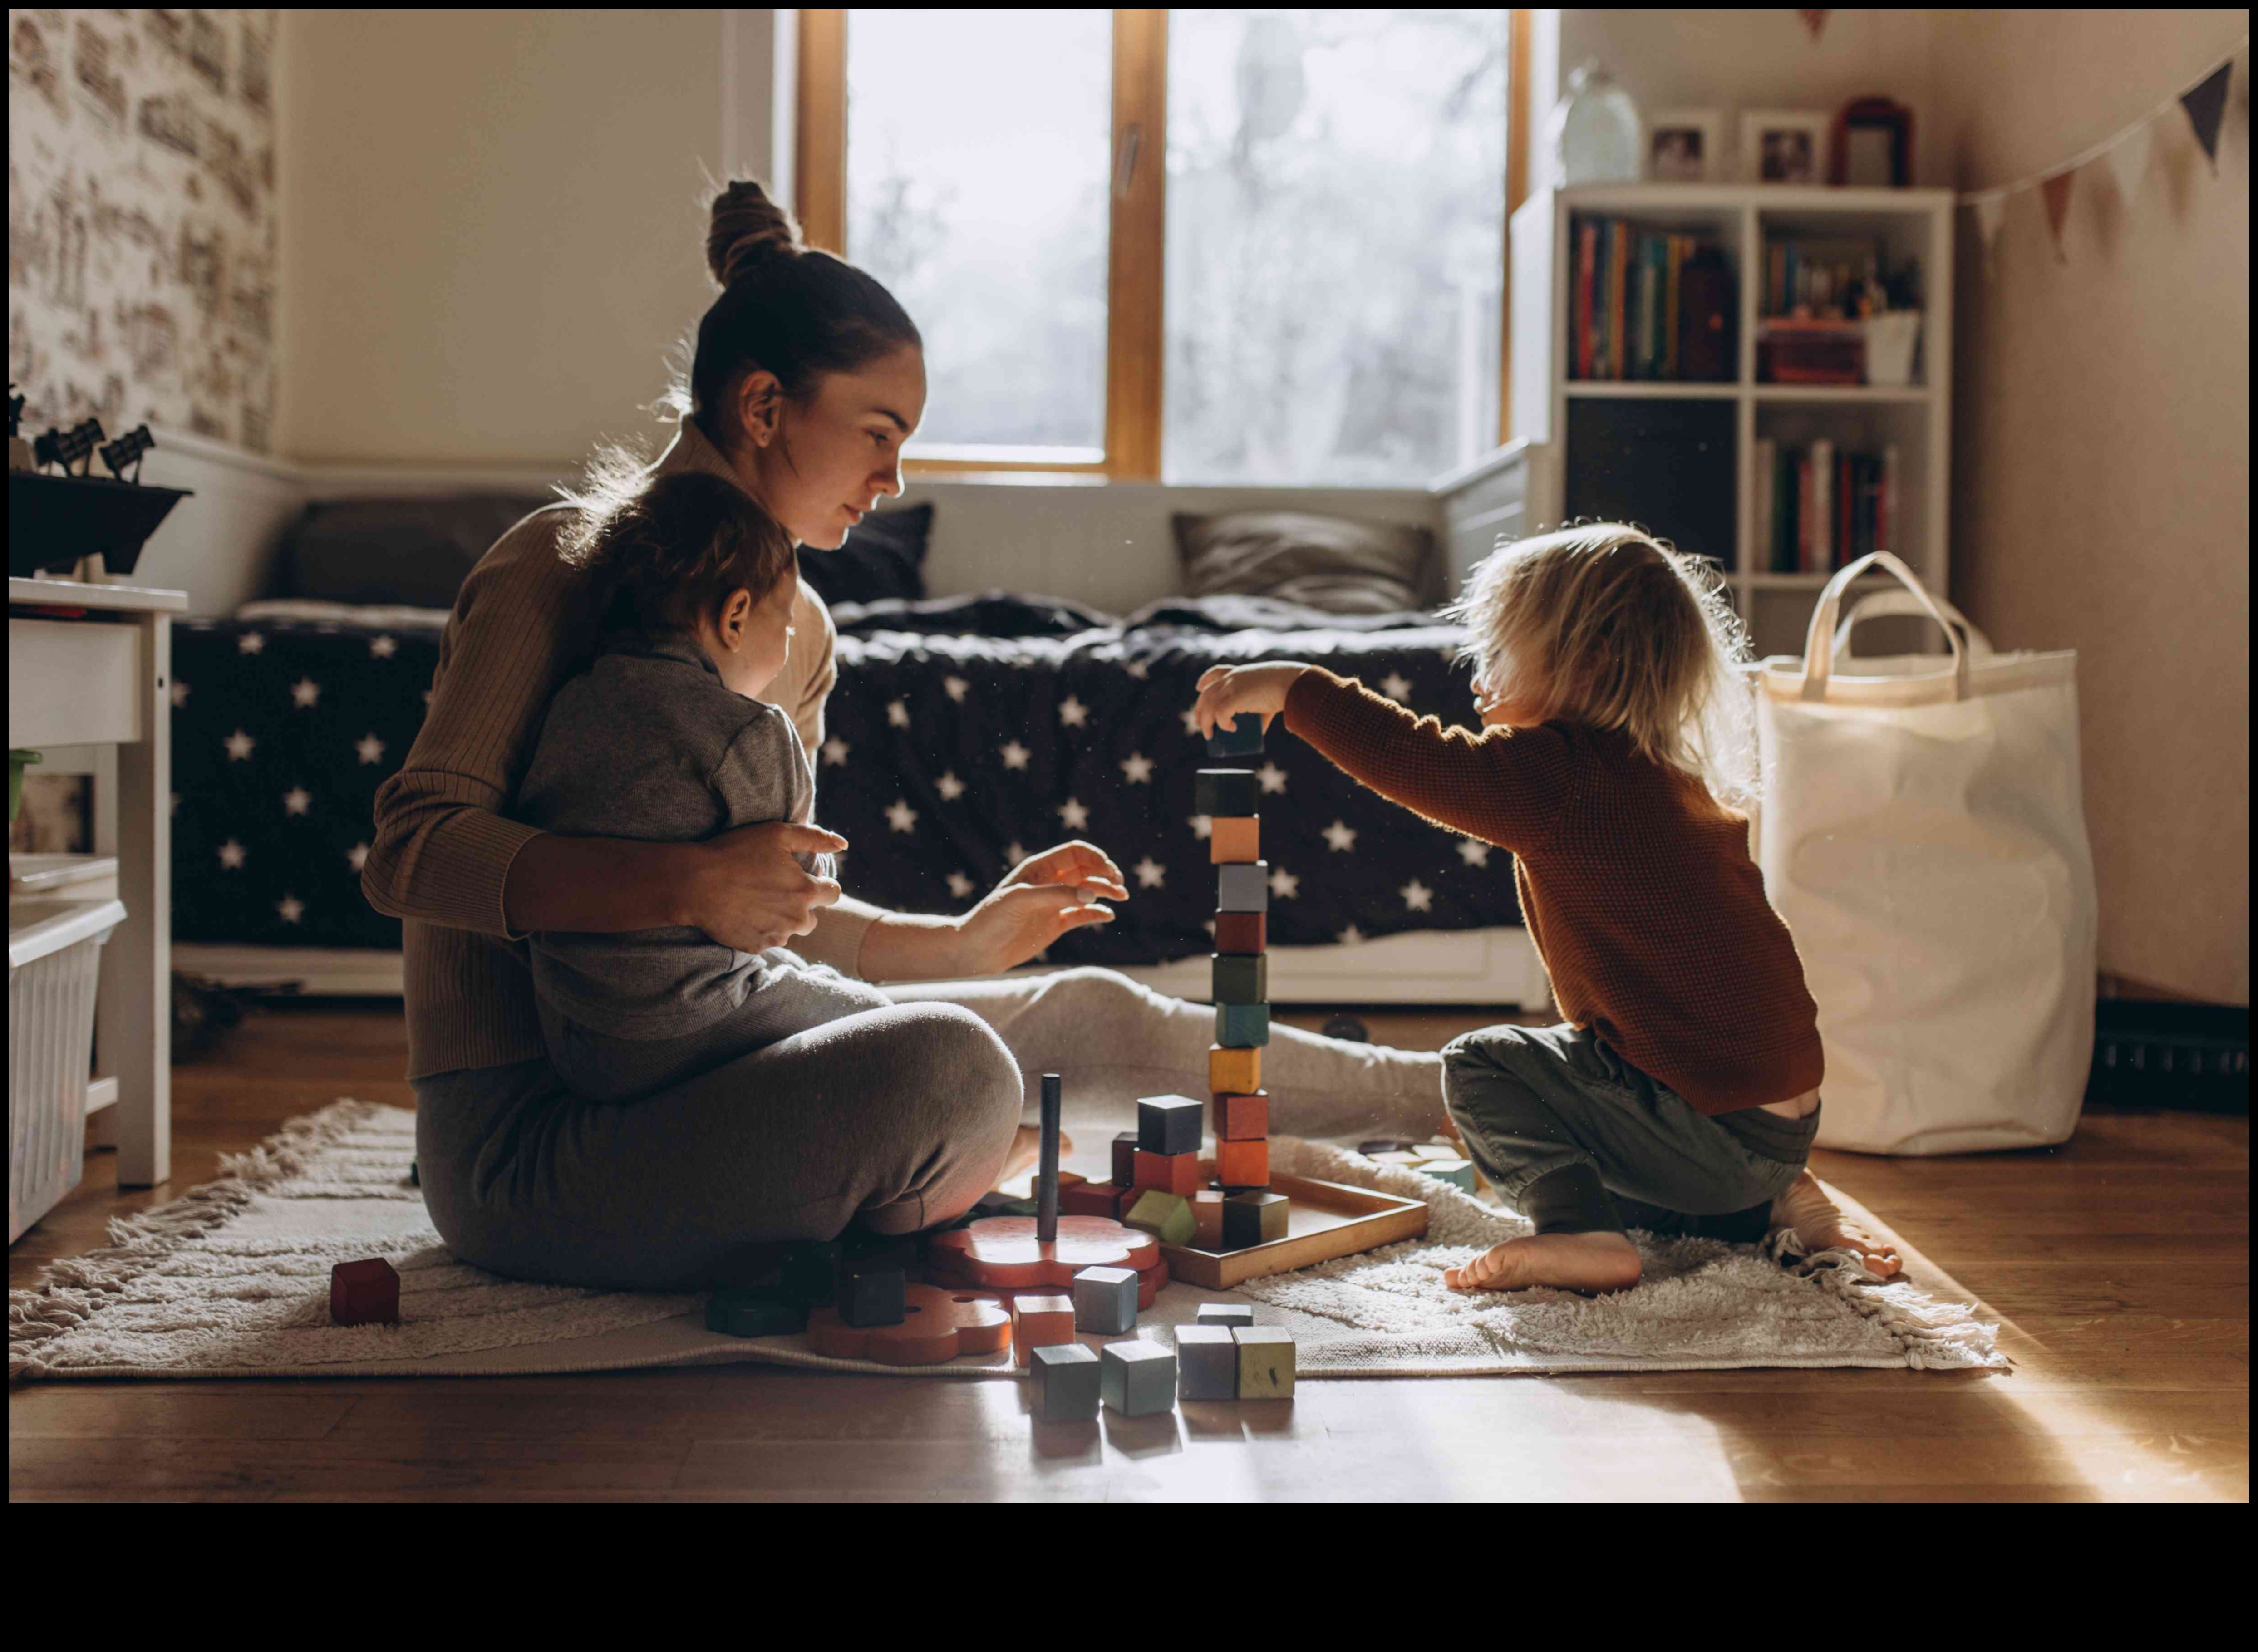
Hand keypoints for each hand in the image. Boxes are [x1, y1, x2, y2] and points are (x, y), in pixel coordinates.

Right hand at [687, 820, 846, 951]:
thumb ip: (815, 838)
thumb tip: (843, 844)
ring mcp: (777, 936)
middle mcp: (797, 918)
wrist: (695, 883)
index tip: (802, 878)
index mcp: (806, 891)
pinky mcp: (757, 947)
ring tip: (757, 900)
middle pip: (812, 917)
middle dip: (800, 905)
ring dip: (782, 919)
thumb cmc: (736, 852)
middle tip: (774, 889)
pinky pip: (768, 940)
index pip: (833, 894)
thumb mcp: (777, 834)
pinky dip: (761, 929)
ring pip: (791, 930)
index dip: (820, 885)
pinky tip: (744, 912)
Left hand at [960, 840, 1128, 972]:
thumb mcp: (1021, 900)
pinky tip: (1108, 916)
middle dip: (1105, 874)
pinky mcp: (1055, 924)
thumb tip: (1092, 893)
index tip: (1109, 870)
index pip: (1075, 853)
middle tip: (1119, 885)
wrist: (977, 950)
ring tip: (1122, 898)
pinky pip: (1082, 915)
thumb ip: (1057, 895)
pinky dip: (1097, 913)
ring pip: (1088, 892)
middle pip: (1086, 870)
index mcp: (1039, 869)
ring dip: (1106, 892)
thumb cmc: (992, 919)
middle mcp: (1049, 883)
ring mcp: (1053, 904)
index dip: (1095, 857)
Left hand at [1192, 661, 1309, 741]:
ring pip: (1209, 706)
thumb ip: (1261, 713)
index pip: (1216, 672)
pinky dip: (1222, 723)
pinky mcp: (1236, 697)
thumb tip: (1258, 733)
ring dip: (1206, 722)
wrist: (1291, 683)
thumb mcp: (1268, 696)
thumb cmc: (1284, 688)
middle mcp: (1232, 677)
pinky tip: (1229, 729)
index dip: (1205, 680)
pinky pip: (1220, 712)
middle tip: (1199, 724)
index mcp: (1239, 673)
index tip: (1198, 688)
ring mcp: (1232, 686)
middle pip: (1206, 693)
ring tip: (1209, 735)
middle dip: (1199, 709)